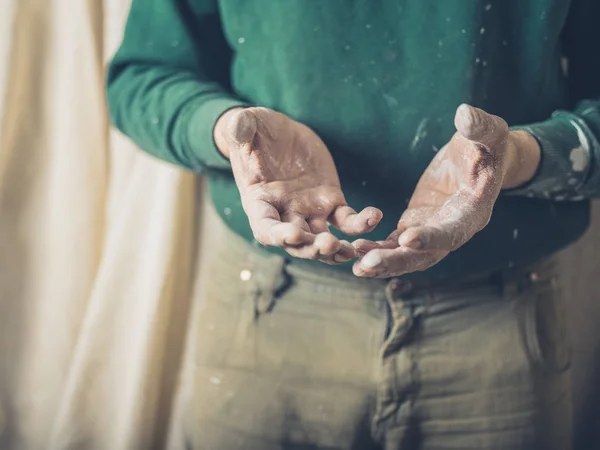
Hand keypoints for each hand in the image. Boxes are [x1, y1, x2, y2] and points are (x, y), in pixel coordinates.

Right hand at [214, 107, 382, 263]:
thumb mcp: (247, 126)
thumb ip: (241, 128)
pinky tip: (374, 217)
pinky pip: (345, 219)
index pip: (266, 228)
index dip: (279, 236)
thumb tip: (236, 124)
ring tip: (350, 251)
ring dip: (335, 249)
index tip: (295, 235)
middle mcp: (284, 213)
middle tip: (329, 246)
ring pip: (322, 238)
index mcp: (260, 202)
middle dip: (312, 248)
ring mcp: (309, 210)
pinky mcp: (330, 201)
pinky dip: (359, 223)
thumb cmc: (255, 131)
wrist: (277, 133)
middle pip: (297, 242)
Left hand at [352, 104, 540, 277]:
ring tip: (355, 264)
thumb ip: (479, 127)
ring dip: (382, 261)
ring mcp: (433, 230)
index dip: (431, 237)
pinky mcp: (416, 225)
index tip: (406, 238)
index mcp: (473, 211)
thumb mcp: (489, 132)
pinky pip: (395, 244)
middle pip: (425, 255)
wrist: (479, 157)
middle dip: (396, 261)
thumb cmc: (487, 144)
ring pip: (407, 255)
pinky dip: (377, 249)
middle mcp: (454, 229)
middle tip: (366, 264)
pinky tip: (354, 250)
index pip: (452, 232)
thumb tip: (465, 113)